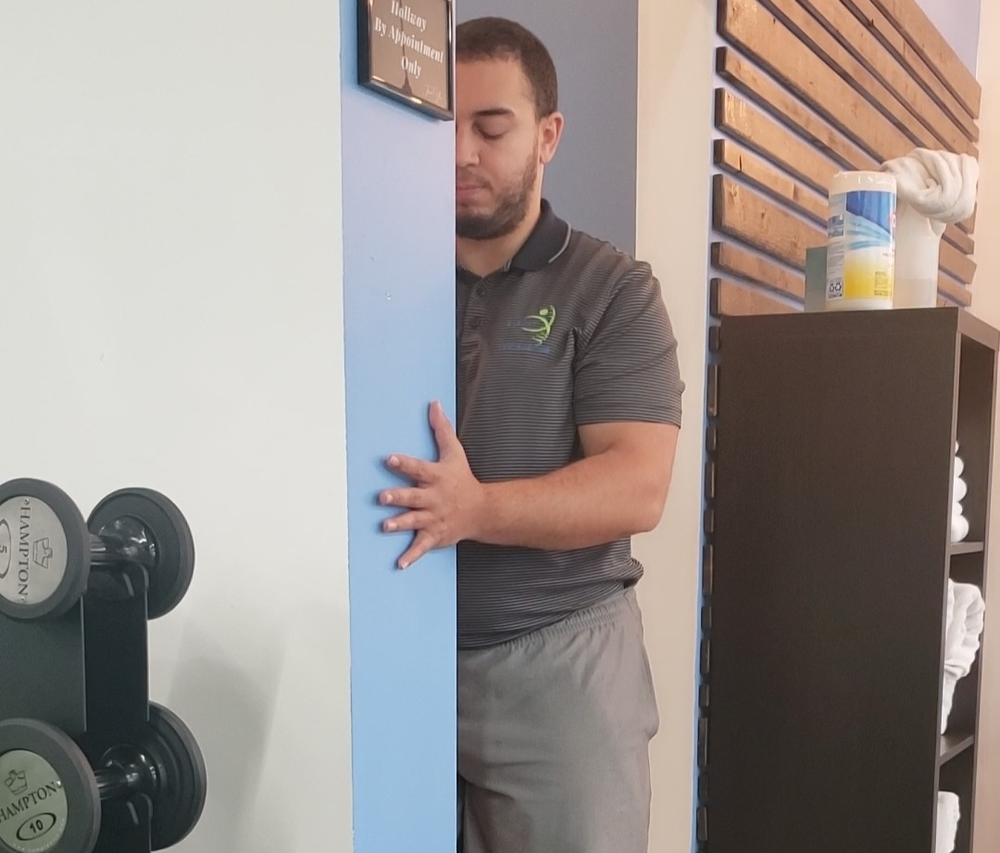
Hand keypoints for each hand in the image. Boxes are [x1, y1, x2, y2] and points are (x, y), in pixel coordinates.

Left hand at [380, 401, 484, 568]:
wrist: (482, 511)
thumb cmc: (463, 479)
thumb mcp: (454, 453)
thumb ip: (441, 429)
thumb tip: (433, 404)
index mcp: (437, 477)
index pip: (419, 468)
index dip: (404, 463)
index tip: (390, 459)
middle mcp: (434, 498)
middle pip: (414, 497)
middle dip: (399, 497)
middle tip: (382, 496)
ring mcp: (434, 518)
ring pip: (415, 521)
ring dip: (401, 523)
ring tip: (386, 525)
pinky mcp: (435, 535)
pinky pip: (422, 546)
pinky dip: (411, 556)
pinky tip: (399, 563)